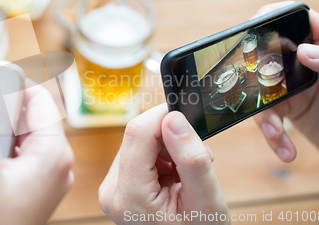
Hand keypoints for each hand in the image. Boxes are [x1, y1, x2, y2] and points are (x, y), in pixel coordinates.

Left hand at [99, 105, 228, 223]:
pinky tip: (174, 178)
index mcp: (129, 197)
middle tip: (196, 159)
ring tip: (185, 176)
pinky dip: (161, 159)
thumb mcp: (206, 200)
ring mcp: (112, 189)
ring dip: (167, 150)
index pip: (137, 133)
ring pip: (139, 143)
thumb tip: (173, 118)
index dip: (164, 117)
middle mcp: (112, 191)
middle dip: (170, 140)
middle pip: (137, 137)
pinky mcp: (117, 185)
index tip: (189, 122)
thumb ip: (191, 158)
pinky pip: (138, 154)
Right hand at [252, 1, 318, 162]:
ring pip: (260, 91)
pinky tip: (286, 150)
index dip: (270, 16)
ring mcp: (291, 85)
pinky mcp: (288, 110)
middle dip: (252, 73)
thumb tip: (304, 51)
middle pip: (264, 54)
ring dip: (263, 117)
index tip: (253, 29)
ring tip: (275, 133)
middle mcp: (302, 60)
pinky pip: (269, 120)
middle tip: (250, 88)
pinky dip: (273, 137)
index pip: (292, 17)